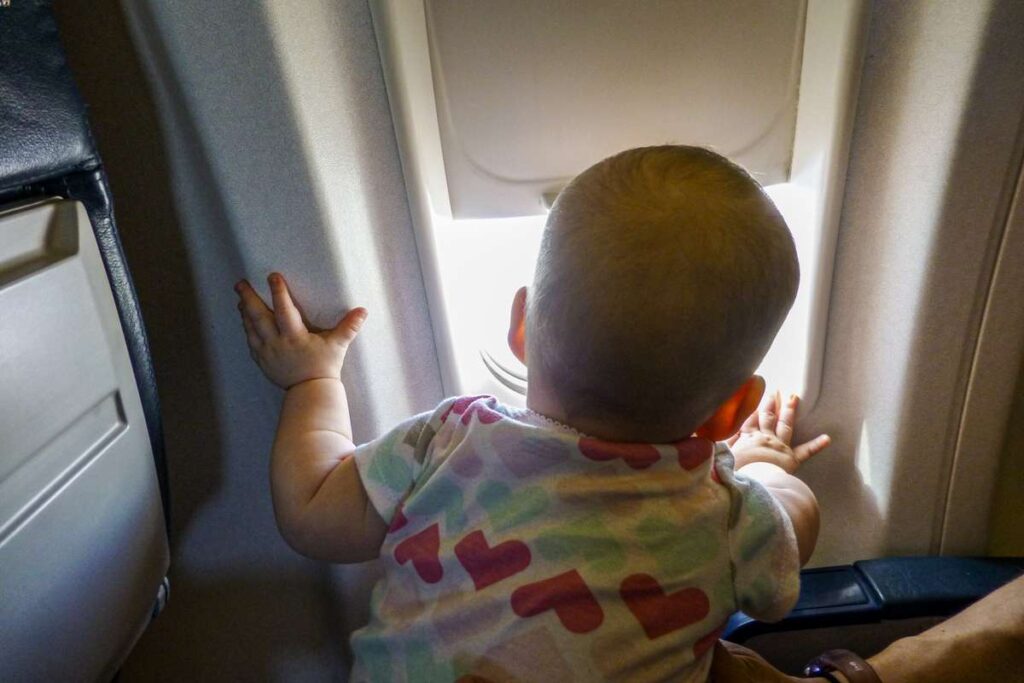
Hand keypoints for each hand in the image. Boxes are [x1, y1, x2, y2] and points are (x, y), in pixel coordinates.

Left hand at [235, 272, 366, 388]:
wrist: (311, 392)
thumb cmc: (324, 367)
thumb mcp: (337, 345)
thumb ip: (349, 327)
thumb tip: (363, 311)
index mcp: (294, 336)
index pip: (284, 309)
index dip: (278, 291)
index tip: (273, 275)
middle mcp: (276, 343)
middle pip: (258, 316)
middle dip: (248, 298)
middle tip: (240, 284)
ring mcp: (266, 353)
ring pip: (251, 328)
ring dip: (245, 312)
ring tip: (241, 299)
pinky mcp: (262, 362)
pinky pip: (251, 342)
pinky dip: (247, 329)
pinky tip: (246, 322)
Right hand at [727, 391, 829, 473]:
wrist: (753, 483)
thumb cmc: (735, 473)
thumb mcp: (721, 458)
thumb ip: (718, 447)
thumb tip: (705, 440)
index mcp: (748, 438)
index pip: (750, 418)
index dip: (753, 406)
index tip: (755, 395)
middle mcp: (765, 438)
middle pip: (768, 417)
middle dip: (772, 403)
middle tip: (776, 391)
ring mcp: (780, 447)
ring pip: (785, 425)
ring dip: (789, 411)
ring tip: (793, 397)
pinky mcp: (791, 460)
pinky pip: (806, 451)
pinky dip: (817, 445)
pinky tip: (827, 438)